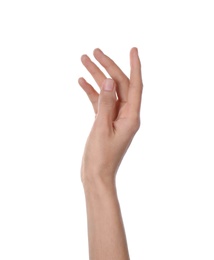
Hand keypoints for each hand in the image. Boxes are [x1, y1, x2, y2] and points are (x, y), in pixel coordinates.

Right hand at [78, 48, 142, 185]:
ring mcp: (115, 118)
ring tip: (83, 60)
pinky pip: (100, 102)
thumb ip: (106, 103)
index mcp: (131, 117)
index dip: (135, 66)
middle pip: (118, 85)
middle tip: (94, 52)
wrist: (96, 175)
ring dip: (96, 77)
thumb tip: (109, 81)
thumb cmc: (101, 156)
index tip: (133, 50)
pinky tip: (82, 82)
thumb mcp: (102, 128)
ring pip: (107, 92)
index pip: (135, 86)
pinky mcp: (105, 121)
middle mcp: (126, 115)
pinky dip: (92, 92)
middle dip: (107, 67)